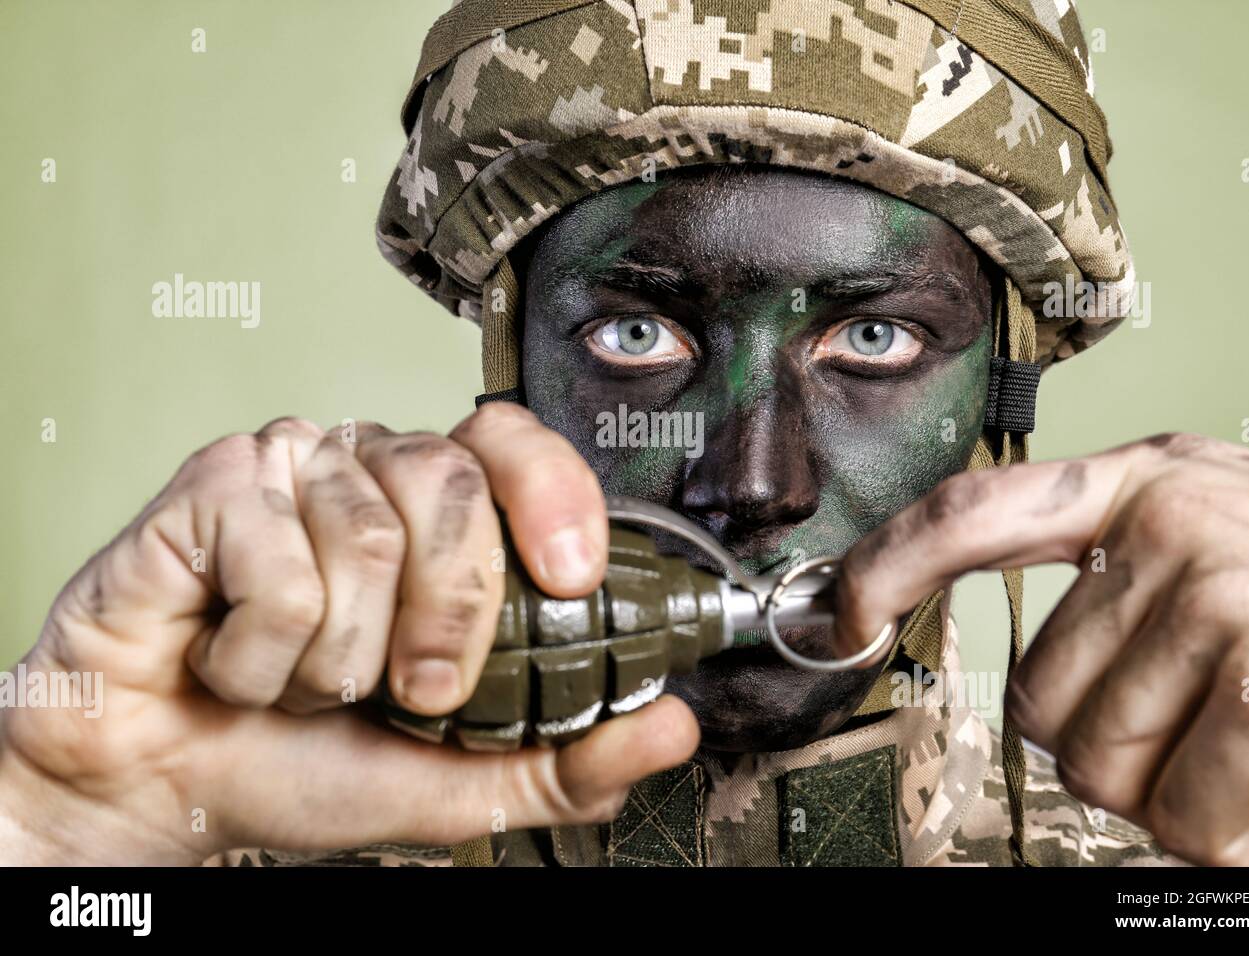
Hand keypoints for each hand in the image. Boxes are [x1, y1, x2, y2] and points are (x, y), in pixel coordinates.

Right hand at [0, 406, 698, 864]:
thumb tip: (673, 723)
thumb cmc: (301, 764)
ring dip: (336, 661)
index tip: (572, 577)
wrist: (165, 789)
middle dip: (444, 623)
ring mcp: (291, 469)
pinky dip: (262, 658)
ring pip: (367, 541)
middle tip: (407, 691)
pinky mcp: (214, 487)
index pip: (515, 445)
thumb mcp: (461, 781)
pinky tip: (232, 661)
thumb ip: (568, 760)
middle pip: (452, 488)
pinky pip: (278, 567)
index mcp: (434, 514)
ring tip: (298, 679)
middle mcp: (367, 472)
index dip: (554, 494)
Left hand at [835, 432, 1248, 865]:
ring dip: (1177, 797)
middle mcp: (1174, 524)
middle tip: (1208, 732)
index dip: (888, 567)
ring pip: (1096, 768)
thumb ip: (1133, 577)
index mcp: (1147, 485)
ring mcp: (1222, 598)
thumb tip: (1036, 664)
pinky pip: (1180, 819)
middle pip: (1031, 697)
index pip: (972, 513)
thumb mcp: (1239, 542)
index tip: (844, 618)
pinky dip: (1237, 840)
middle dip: (1111, 748)